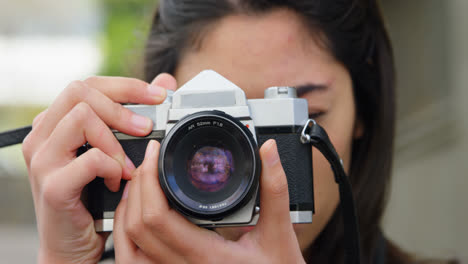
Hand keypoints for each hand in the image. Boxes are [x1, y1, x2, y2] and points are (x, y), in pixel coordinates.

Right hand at [22, 74, 175, 262]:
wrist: (73, 244)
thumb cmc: (94, 197)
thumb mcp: (115, 151)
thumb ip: (133, 116)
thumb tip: (164, 82)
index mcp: (55, 124)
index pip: (87, 85)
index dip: (126, 86)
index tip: (158, 95)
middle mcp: (42, 136)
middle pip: (79, 91)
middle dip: (121, 106)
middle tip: (146, 128)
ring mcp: (42, 160)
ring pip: (82, 118)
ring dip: (116, 141)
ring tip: (128, 165)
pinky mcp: (52, 186)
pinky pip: (90, 158)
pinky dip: (112, 168)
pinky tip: (117, 182)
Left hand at [114, 139, 305, 263]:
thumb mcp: (280, 234)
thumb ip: (274, 190)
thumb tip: (268, 152)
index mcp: (207, 256)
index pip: (158, 218)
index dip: (149, 181)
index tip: (156, 155)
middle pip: (137, 228)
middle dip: (138, 186)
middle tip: (151, 160)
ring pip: (130, 246)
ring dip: (129, 208)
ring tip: (141, 180)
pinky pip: (137, 257)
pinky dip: (130, 231)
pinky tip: (140, 212)